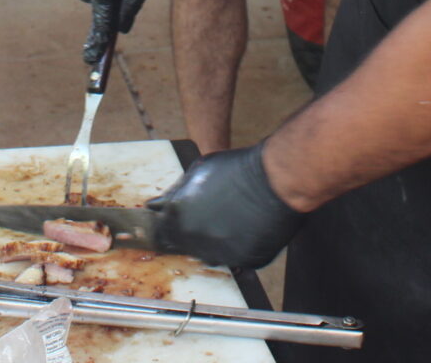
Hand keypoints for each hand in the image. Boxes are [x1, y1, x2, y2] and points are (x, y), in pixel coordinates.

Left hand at [147, 143, 306, 268]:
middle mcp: (196, 240)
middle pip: (184, 247)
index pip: (160, 235)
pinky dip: (234, 246)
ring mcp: (221, 253)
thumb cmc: (237, 170)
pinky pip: (234, 258)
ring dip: (210, 242)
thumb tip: (155, 205)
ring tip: (226, 220)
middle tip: (204, 219)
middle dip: (188, 235)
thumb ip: (174, 193)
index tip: (169, 224)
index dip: (164, 229)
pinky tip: (243, 227)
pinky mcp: (245, 261)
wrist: (275, 179)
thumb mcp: (197, 172)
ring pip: (209, 254)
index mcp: (179, 217)